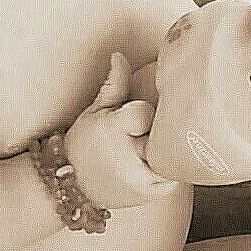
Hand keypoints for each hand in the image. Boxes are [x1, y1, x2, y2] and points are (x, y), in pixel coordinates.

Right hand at [64, 52, 181, 209]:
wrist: (74, 189)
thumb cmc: (84, 146)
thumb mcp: (94, 113)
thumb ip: (114, 86)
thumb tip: (119, 56)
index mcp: (111, 132)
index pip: (145, 112)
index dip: (143, 114)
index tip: (134, 119)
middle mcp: (128, 158)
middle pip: (164, 132)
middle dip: (159, 130)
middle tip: (145, 133)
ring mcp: (142, 180)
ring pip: (174, 153)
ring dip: (169, 147)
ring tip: (149, 147)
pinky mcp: (154, 194)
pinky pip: (177, 172)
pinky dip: (173, 164)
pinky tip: (158, 161)